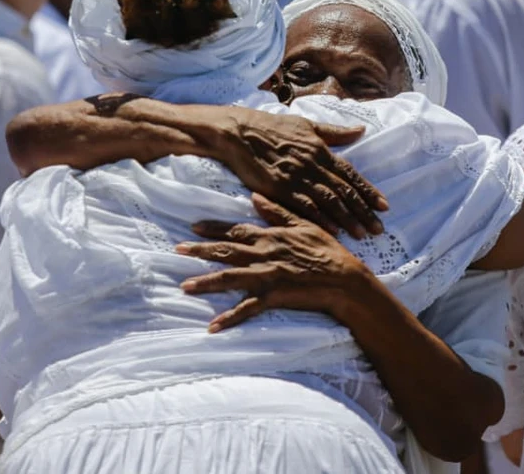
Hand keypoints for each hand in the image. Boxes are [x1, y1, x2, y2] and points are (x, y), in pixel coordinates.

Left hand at [178, 194, 374, 331]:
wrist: (346, 281)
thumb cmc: (329, 251)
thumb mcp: (305, 224)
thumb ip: (278, 212)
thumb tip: (255, 197)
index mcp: (271, 236)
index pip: (236, 230)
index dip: (214, 229)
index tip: (193, 227)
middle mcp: (264, 254)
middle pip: (226, 252)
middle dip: (199, 251)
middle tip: (177, 250)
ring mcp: (267, 276)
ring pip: (230, 279)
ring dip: (206, 283)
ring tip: (184, 287)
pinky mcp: (274, 297)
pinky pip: (247, 309)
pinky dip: (229, 318)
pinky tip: (212, 326)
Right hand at [214, 110, 386, 238]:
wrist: (240, 133)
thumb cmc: (273, 127)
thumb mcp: (307, 125)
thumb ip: (335, 132)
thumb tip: (361, 130)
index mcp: (321, 150)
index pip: (350, 174)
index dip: (368, 191)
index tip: (384, 206)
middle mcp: (313, 165)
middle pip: (344, 192)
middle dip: (363, 211)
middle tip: (378, 229)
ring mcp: (297, 178)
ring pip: (328, 202)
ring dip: (346, 219)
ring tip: (361, 234)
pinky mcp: (280, 189)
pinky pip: (304, 207)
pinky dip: (320, 219)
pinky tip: (332, 231)